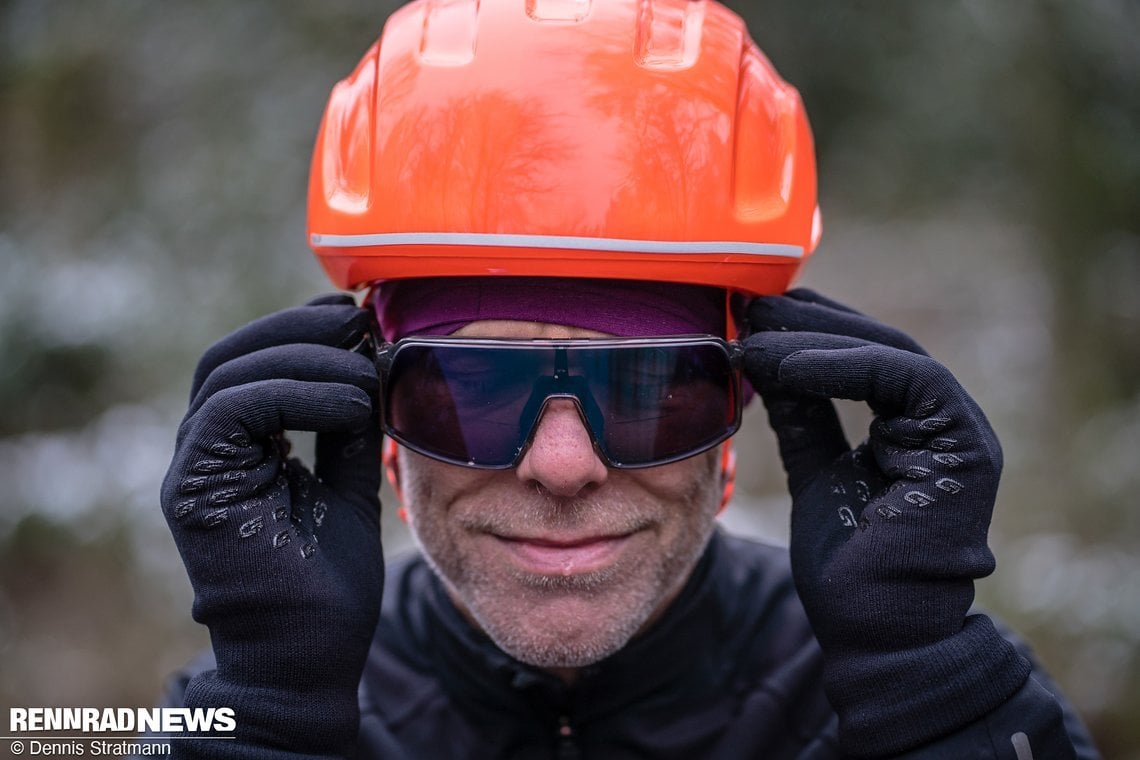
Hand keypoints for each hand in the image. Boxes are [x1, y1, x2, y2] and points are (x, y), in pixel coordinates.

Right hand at [161, 294, 383, 757]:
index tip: (359, 322)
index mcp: (236, 449)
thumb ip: (349, 430)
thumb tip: (371, 367)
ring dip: (305, 358)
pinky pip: (232, 410)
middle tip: (357, 323)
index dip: (299, 331)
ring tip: (363, 369)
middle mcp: (205, 453)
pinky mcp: (196, 489)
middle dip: (298, 329)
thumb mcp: (350, 485)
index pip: (249, 364)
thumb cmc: (329, 581)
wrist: (310, 656)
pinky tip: (349, 403)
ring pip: (228, 375)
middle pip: (229, 357)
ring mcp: (194, 470)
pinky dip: (294, 393)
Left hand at [743, 289, 1029, 755]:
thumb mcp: (815, 472)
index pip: (863, 356)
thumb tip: (766, 364)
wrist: (877, 633)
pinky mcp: (966, 446)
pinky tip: (787, 367)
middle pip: (878, 345)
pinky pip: (909, 379)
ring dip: (819, 339)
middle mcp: (942, 422)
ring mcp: (960, 432)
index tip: (751, 314)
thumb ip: (804, 418)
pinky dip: (844, 367)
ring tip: (757, 334)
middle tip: (749, 304)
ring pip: (893, 354)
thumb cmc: (848, 566)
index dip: (808, 330)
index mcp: (913, 426)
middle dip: (809, 322)